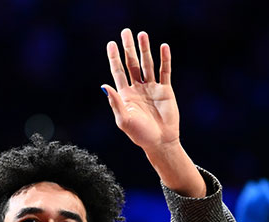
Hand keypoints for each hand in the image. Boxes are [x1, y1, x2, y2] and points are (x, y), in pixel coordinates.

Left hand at [103, 28, 179, 152]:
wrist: (160, 142)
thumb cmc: (140, 134)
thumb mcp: (124, 119)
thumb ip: (115, 102)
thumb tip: (103, 86)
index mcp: (125, 94)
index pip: (118, 71)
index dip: (114, 57)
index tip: (111, 44)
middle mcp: (137, 88)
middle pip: (131, 63)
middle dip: (129, 48)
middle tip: (126, 31)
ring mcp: (151, 88)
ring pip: (147, 64)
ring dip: (145, 50)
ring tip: (143, 34)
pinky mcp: (165, 90)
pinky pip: (164, 72)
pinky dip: (164, 59)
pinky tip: (163, 47)